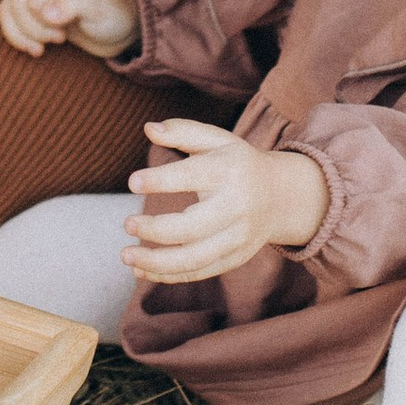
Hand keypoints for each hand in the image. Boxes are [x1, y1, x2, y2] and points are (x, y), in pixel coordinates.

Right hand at [0, 0, 140, 58]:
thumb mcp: (102, 7)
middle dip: (34, 30)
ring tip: (42, 47)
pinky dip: (14, 35)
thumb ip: (75, 3)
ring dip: (22, 34)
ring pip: (9, 9)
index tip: (62, 36)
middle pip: (18, 4)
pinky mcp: (34, 7)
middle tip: (59, 40)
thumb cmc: (114, 13)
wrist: (120, 24)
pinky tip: (32, 48)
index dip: (42, 22)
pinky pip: (8, 15)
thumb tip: (44, 12)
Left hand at [124, 119, 328, 284]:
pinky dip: (169, 275)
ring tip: (126, 256)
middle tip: (127, 223)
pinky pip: (200, 272)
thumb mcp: (216, 140)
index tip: (132, 182)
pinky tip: (141, 270)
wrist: (279, 196)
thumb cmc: (236, 163)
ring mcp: (238, 238)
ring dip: (158, 262)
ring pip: (197, 258)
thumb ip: (182, 132)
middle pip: (194, 227)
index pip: (193, 176)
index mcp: (229, 172)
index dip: (162, 180)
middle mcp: (236, 207)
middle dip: (157, 229)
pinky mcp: (235, 258)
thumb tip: (148, 128)